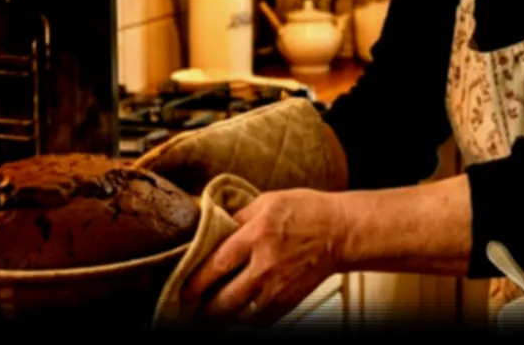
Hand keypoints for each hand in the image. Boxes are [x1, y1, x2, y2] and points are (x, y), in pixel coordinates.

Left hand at [181, 188, 347, 326]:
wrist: (341, 231)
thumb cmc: (306, 211)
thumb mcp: (266, 202)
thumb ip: (236, 217)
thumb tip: (209, 229)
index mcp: (257, 234)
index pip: (216, 265)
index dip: (194, 283)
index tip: (183, 292)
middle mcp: (266, 264)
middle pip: (224, 300)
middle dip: (202, 312)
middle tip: (191, 312)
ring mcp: (279, 286)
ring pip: (240, 316)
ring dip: (221, 319)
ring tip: (210, 317)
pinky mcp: (290, 300)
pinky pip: (261, 320)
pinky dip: (246, 321)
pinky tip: (239, 315)